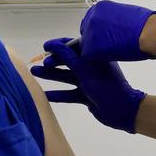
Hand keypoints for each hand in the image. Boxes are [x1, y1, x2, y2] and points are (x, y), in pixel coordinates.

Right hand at [30, 38, 145, 132]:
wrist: (121, 110)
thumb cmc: (105, 85)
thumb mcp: (85, 69)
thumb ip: (68, 57)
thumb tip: (54, 45)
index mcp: (94, 56)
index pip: (74, 46)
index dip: (59, 45)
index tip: (45, 47)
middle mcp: (90, 67)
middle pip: (67, 61)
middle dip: (52, 61)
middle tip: (39, 62)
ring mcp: (87, 82)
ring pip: (66, 77)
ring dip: (51, 75)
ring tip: (34, 73)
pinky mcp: (85, 96)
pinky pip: (68, 93)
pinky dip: (57, 93)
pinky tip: (44, 94)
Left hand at [79, 0, 155, 61]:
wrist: (149, 32)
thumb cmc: (145, 24)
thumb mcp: (125, 14)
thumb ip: (114, 19)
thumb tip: (113, 27)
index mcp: (100, 7)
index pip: (91, 20)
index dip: (99, 31)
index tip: (105, 36)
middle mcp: (92, 16)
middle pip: (86, 32)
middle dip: (96, 39)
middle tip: (109, 44)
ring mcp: (90, 31)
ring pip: (87, 44)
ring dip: (97, 49)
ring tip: (113, 50)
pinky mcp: (90, 46)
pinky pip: (88, 55)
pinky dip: (98, 57)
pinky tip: (110, 55)